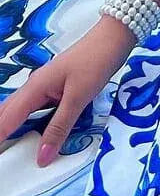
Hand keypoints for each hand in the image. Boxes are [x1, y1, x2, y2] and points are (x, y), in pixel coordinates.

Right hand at [0, 16, 135, 166]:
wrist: (113, 37)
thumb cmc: (95, 62)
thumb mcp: (78, 98)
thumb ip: (59, 128)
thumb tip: (41, 157)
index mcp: (34, 88)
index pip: (5, 120)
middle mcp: (33, 86)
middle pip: (6, 114)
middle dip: (0, 133)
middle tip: (1, 154)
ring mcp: (44, 85)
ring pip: (19, 110)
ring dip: (10, 128)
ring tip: (8, 148)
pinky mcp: (55, 86)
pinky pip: (34, 108)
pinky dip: (28, 122)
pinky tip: (32, 132)